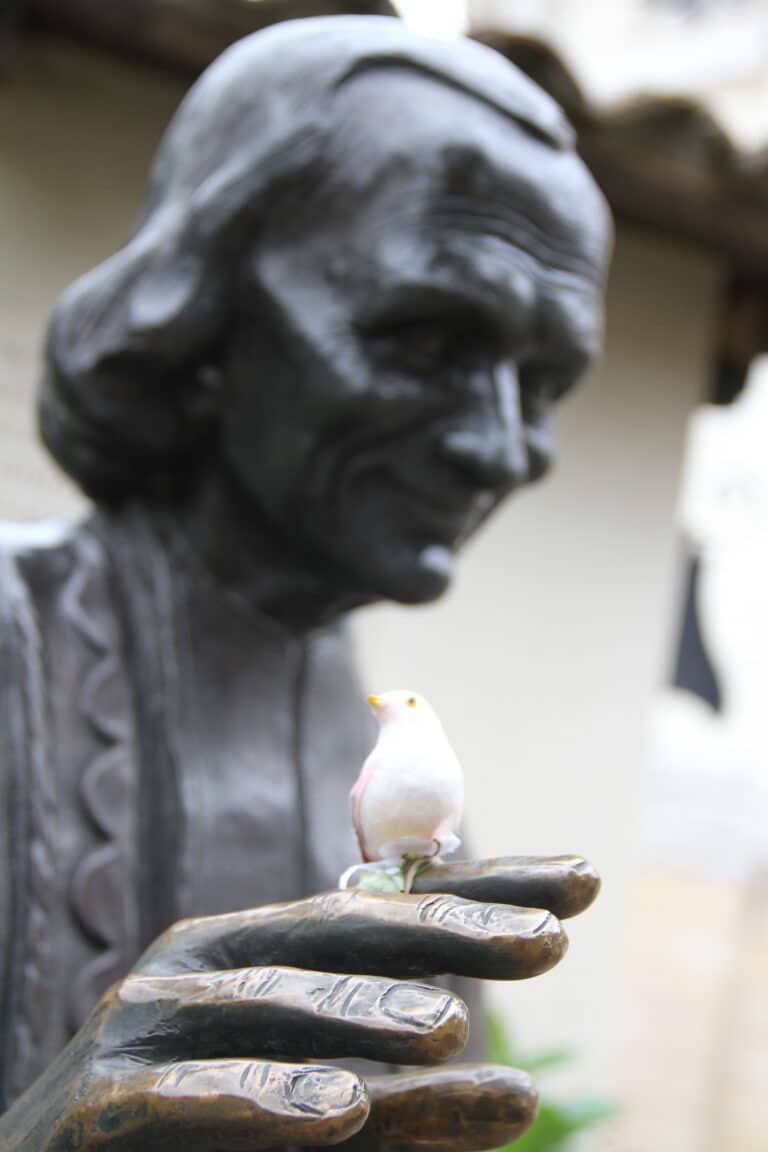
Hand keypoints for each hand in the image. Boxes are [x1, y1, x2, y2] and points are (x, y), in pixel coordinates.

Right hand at [0, 855, 597, 1150]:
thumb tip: (520, 1094)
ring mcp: (148, 1020)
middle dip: (446, 933)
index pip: (388, 908)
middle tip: (549, 941)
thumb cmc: (195, 1140)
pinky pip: (186, 1095)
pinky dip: (259, 1101)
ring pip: (269, 1007)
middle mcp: (210, 962)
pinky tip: (336, 1115)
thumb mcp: (317, 1114)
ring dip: (357, 1017)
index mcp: (266, 952)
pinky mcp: (99, 1099)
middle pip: (342, 933)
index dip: (484, 889)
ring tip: (448, 1028)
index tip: (583, 880)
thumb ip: (405, 1105)